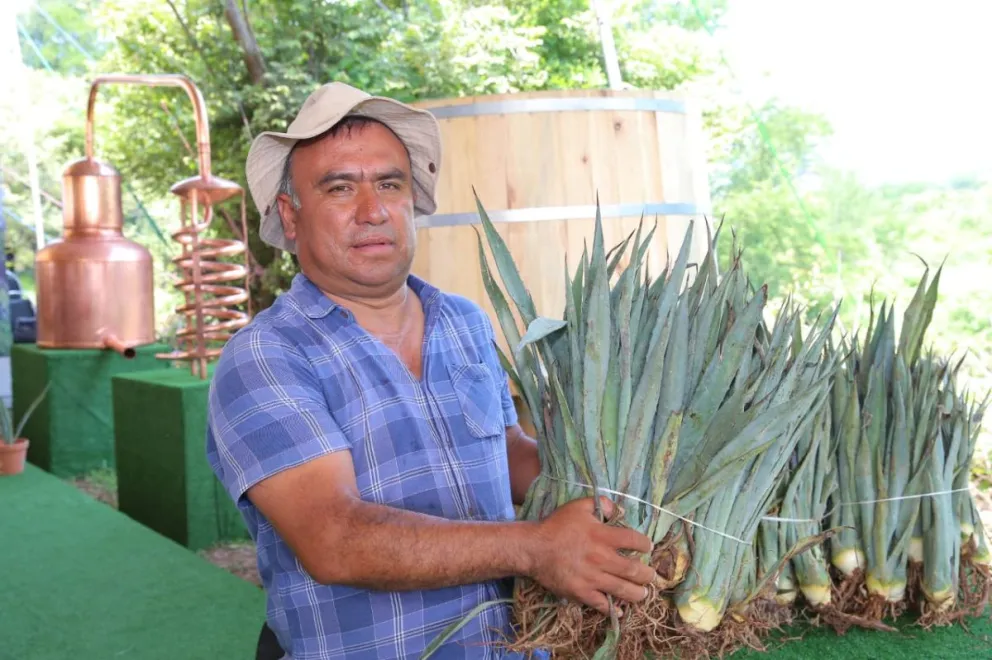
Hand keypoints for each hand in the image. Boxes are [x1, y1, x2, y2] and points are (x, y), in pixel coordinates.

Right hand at [527, 496, 655, 614]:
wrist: (534, 548)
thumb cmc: (556, 526)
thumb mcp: (578, 506)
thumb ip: (600, 504)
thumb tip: (617, 509)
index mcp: (602, 536)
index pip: (634, 540)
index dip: (645, 544)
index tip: (648, 547)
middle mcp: (601, 558)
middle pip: (633, 570)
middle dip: (647, 574)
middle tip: (651, 576)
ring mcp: (592, 577)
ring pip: (622, 590)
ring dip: (637, 593)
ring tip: (643, 594)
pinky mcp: (581, 592)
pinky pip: (602, 604)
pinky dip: (613, 609)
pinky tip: (620, 611)